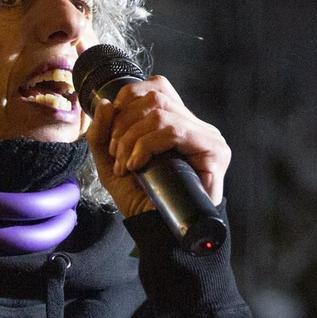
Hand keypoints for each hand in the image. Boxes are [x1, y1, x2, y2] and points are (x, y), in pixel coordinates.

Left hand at [83, 76, 229, 219]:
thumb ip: (102, 134)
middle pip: (155, 97)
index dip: (130, 98)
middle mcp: (196, 126)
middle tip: (116, 155)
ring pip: (162, 113)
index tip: (113, 132)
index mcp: (177, 122)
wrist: (156, 231)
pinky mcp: (214, 152)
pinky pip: (175, 131)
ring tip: (126, 164)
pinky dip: (148, 145)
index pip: (157, 87)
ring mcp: (208, 138)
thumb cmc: (139, 199)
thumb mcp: (110, 162)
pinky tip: (138, 165)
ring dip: (133, 138)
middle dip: (125, 124)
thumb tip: (105, 103)